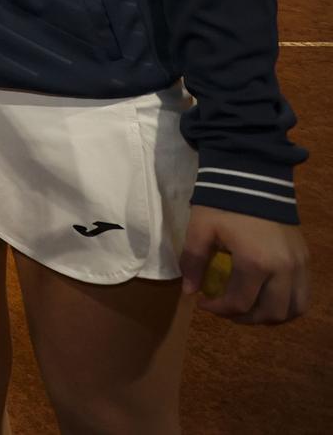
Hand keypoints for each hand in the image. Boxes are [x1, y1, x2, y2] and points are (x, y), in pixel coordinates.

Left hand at [181, 205, 310, 323]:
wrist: (254, 177)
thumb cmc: (223, 203)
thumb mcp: (200, 229)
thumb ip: (193, 261)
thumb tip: (190, 291)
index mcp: (255, 263)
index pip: (239, 303)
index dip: (218, 310)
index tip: (202, 303)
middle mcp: (283, 270)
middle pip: (270, 313)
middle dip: (244, 318)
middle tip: (226, 310)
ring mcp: (299, 266)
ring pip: (294, 309)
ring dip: (270, 315)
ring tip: (248, 308)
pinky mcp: (305, 259)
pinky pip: (304, 295)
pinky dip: (287, 304)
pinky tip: (268, 297)